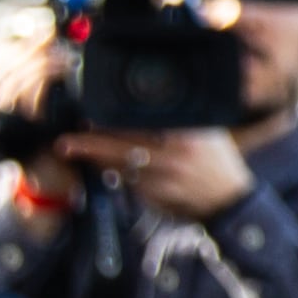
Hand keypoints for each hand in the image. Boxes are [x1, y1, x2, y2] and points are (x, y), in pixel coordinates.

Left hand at [59, 126, 253, 220]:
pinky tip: (100, 165)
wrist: (230, 201)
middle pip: (120, 148)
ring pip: (117, 168)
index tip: (88, 116)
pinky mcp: (156, 198)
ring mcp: (163, 180)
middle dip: (89, 144)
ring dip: (93, 159)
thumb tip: (150, 96)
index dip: (109, 121)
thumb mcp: (207, 132)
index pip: (138, 125)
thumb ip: (179, 118)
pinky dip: (110, 174)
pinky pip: (125, 183)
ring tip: (72, 148)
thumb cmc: (217, 161)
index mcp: (185, 136)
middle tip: (67, 140)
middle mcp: (173, 158)